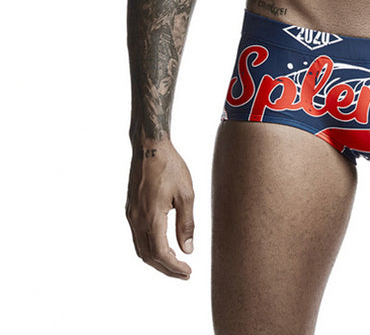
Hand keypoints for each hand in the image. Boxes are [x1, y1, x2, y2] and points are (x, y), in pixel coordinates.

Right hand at [126, 141, 194, 278]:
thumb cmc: (170, 167)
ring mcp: (131, 215)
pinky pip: (137, 237)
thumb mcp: (186, 194)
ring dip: (157, 260)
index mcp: (152, 217)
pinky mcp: (131, 209)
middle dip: (166, 269)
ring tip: (175, 263)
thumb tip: (188, 250)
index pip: (161, 253)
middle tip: (184, 274)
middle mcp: (137, 219)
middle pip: (148, 256)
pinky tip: (163, 246)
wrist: (150, 147)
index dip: (174, 267)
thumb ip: (186, 224)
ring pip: (140, 248)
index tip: (188, 272)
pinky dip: (149, 247)